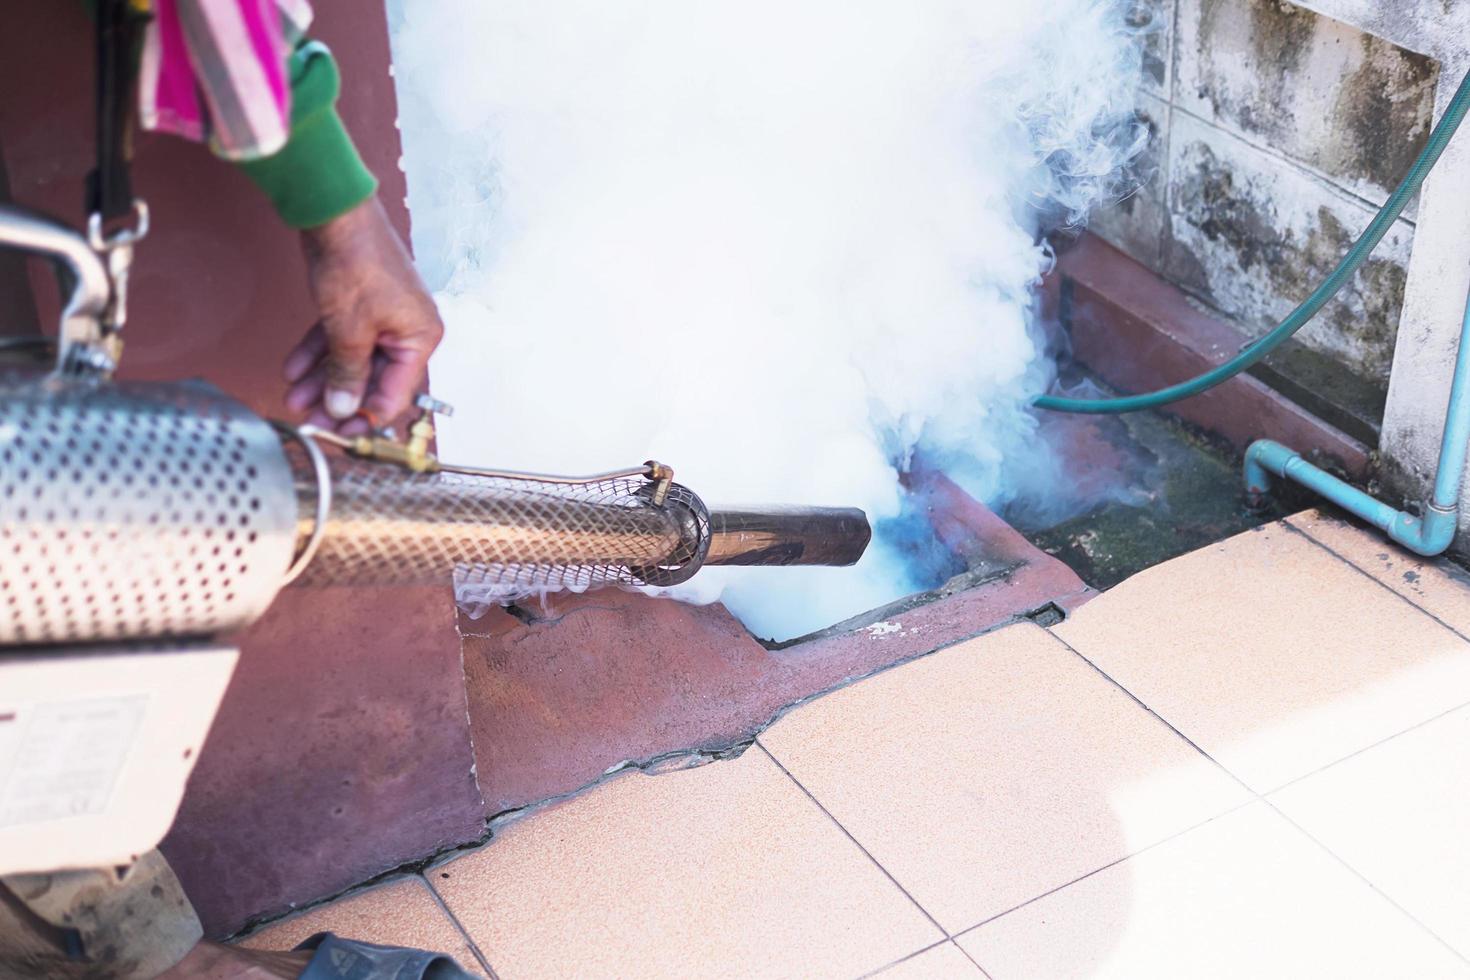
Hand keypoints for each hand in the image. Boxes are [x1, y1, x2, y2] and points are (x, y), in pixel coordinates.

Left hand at [283, 197, 444, 433]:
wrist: (334, 212)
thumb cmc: (355, 264)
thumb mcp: (349, 330)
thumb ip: (347, 374)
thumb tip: (344, 410)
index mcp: (420, 337)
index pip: (395, 393)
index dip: (366, 417)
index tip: (340, 435)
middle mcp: (407, 329)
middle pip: (371, 377)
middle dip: (338, 398)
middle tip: (311, 420)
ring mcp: (383, 316)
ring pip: (351, 359)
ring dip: (322, 379)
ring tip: (293, 397)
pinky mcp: (359, 304)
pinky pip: (340, 338)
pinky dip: (317, 353)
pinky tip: (294, 369)